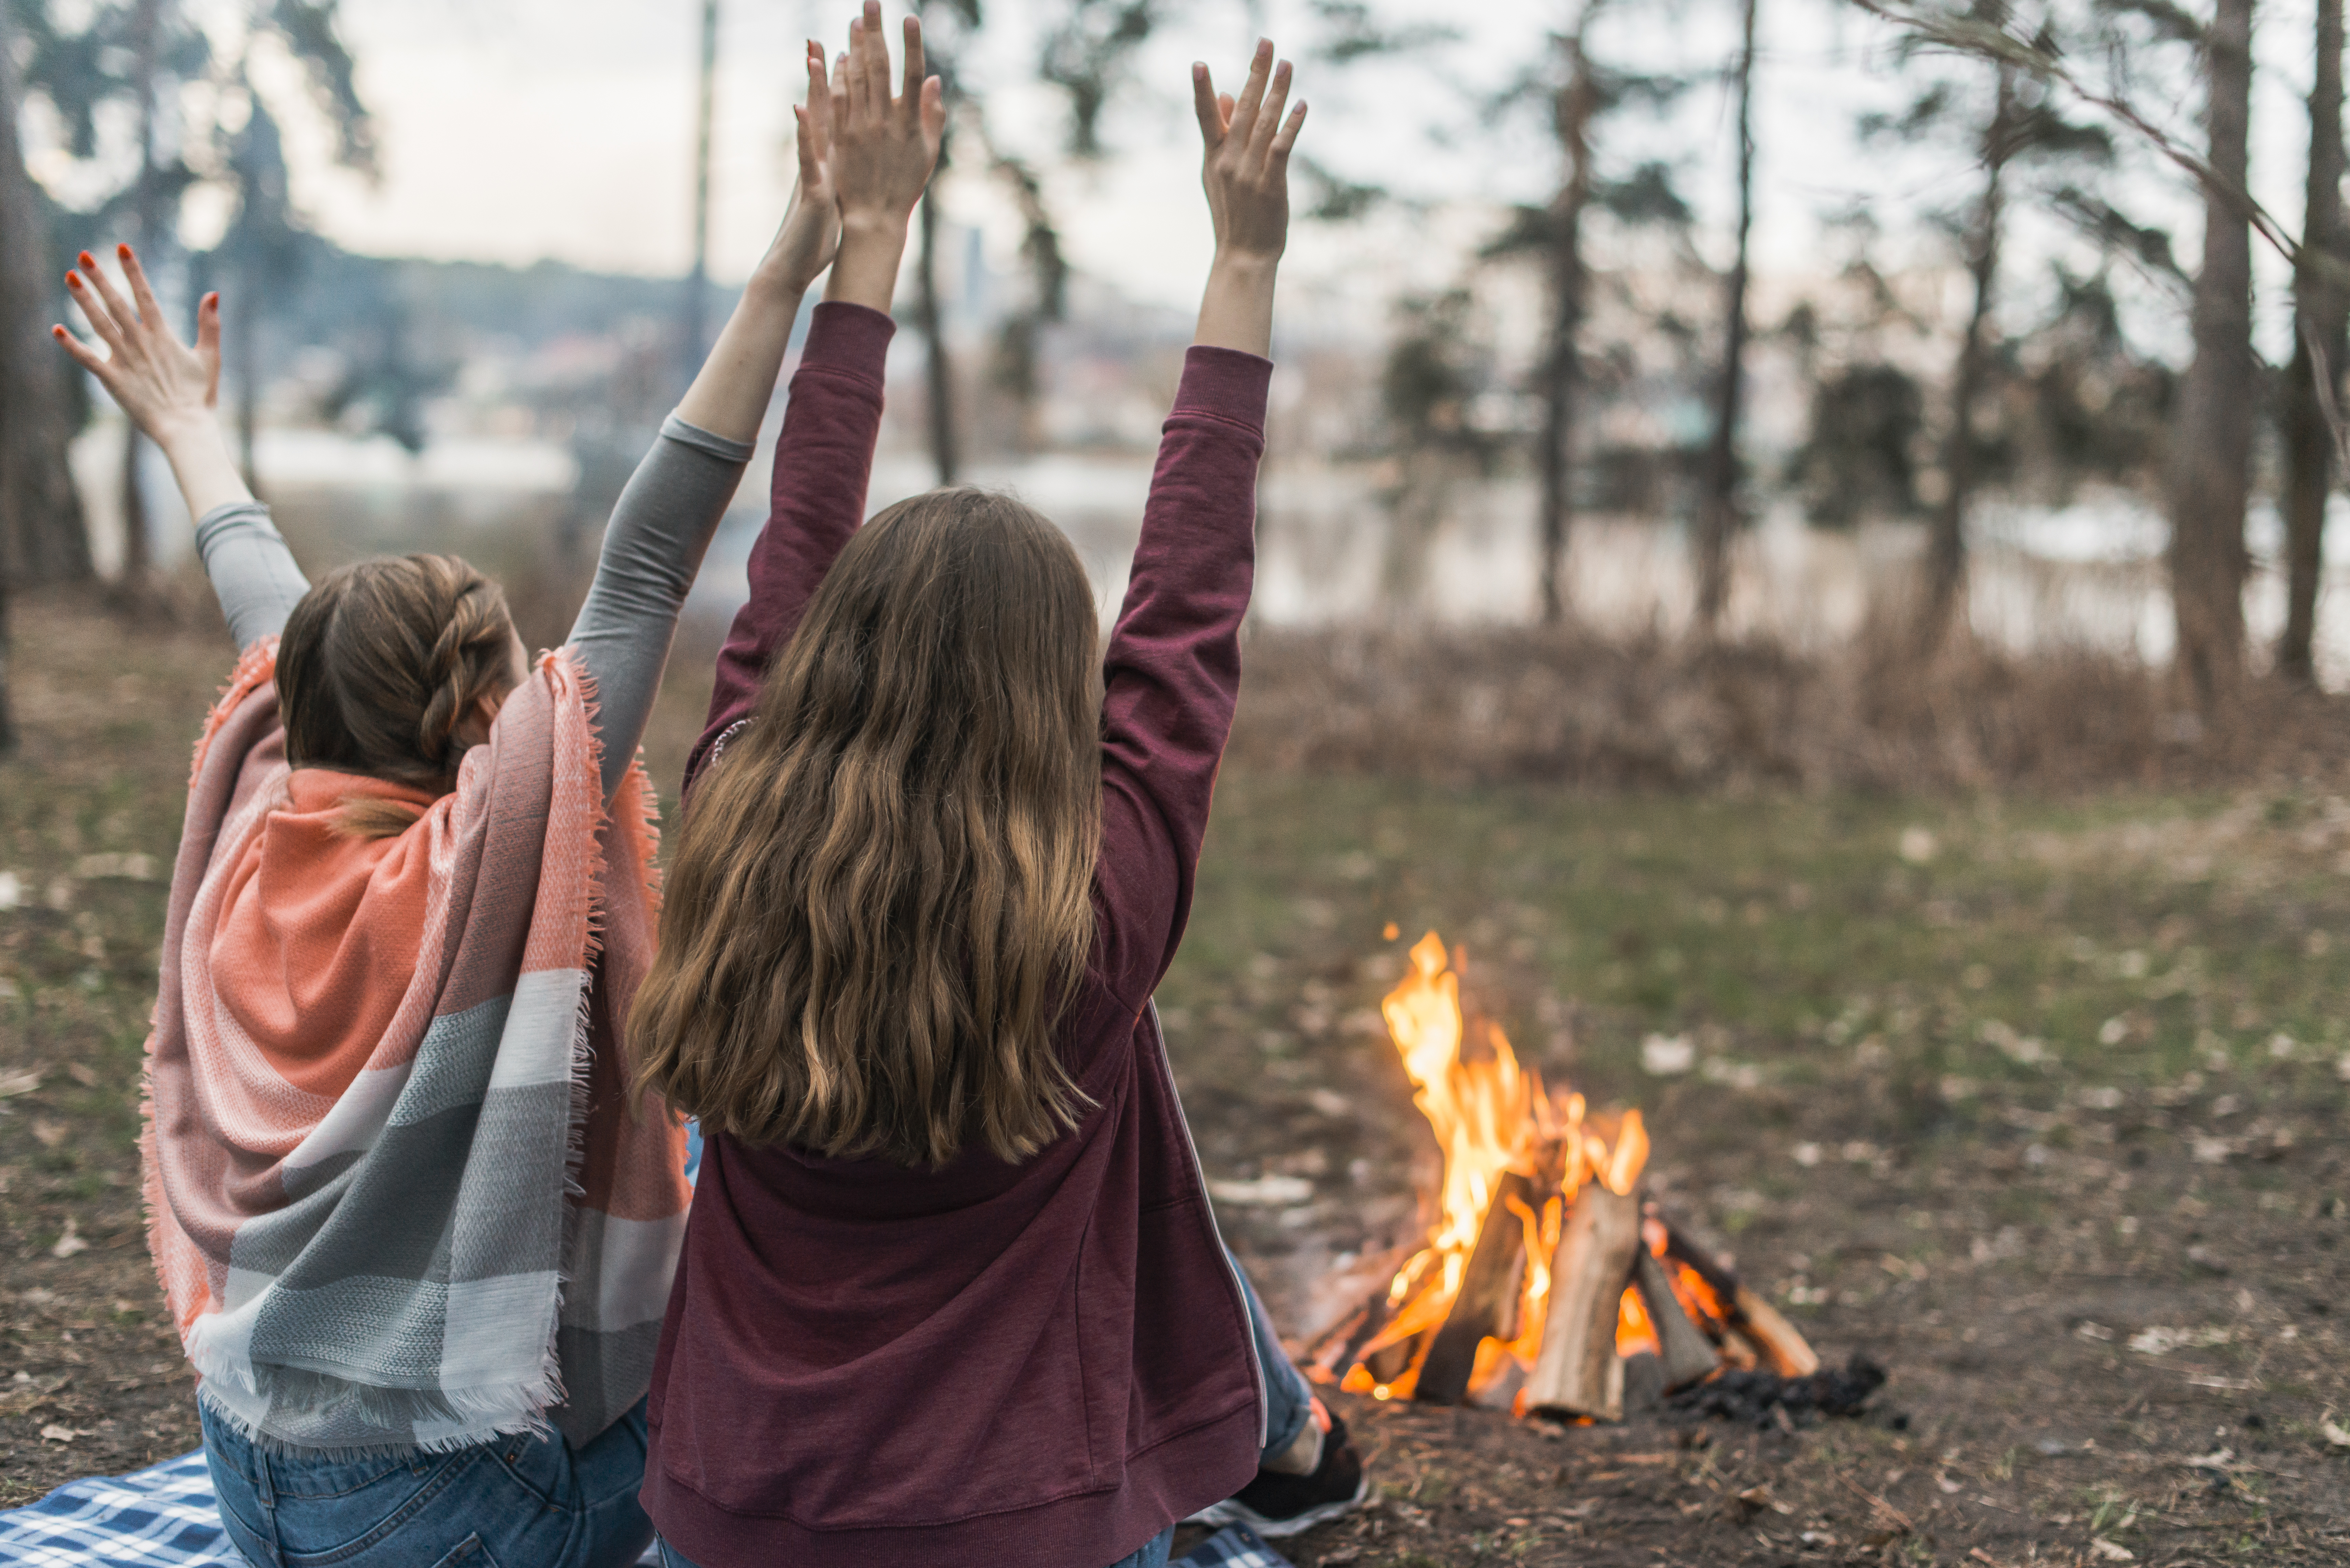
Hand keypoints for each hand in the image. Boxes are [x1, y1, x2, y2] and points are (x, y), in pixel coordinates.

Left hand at [55, 245, 222, 450]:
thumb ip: (210, 325)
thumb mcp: (210, 358)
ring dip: (83, 300)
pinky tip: (55, 329)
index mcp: (162, 336)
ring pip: (99, 323)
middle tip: (83, 255)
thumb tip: (212, 294)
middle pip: (116, 303)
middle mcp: (140, 342)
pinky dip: (70, 344)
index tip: (121, 248)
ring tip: (69, 277)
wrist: (186, 428)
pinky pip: (87, 358)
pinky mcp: (112, 379)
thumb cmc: (200, 396)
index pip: (144, 295)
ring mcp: (124, 360)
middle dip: (99, 278)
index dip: (132, 270)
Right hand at [754, 42, 845, 296]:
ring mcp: (813, 171)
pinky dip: (803, 133)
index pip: (834, 117)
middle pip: (822, 110)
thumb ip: (842, 176)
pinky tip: (800, 109)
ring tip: (814, 56)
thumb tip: (852, 162)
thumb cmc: (817, 235)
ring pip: (812, 124)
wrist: (794, 264)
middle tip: (821, 38)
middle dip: (822, 75)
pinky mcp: (810, 190)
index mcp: (829, 162)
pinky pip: (805, 157)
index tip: (843, 53)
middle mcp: (819, 160)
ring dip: (812, 90)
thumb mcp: (836, 199)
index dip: (838, 87)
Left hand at [831, 0, 944, 231]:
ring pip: (857, 79)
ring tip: (855, 19)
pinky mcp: (841, 138)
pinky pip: (837, 101)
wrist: (874, 217)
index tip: (909, 18)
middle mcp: (885, 122)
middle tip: (872, 2)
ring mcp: (860, 129)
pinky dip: (836, 77)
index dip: (911, 45)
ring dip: (855, 46)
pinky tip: (836, 56)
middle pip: (880, 68)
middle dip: (876, 31)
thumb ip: (932, 115)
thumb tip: (934, 80)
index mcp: (910, 124)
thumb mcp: (927, 153)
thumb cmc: (905, 185)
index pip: (912, 76)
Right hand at [1193, 41, 1306, 264]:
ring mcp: (1248, 173)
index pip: (1204, 116)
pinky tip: (1301, 105)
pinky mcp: (1270, 185)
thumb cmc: (1233, 214)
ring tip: (1287, 63)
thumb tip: (1222, 95)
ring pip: (1264, 123)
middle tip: (1266, 42)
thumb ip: (1220, 134)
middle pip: (1241, 108)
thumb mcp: (1217, 174)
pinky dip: (1291, 125)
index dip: (1201, 91)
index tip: (1198, 64)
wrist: (1242, 256)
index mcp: (1213, 157)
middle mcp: (1227, 161)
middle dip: (1255, 73)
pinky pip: (1281, 148)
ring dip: (1277, 91)